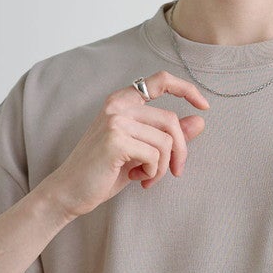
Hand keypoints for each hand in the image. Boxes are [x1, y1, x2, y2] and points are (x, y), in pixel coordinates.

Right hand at [37, 70, 210, 219]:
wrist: (69, 192)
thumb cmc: (104, 171)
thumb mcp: (141, 151)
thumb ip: (167, 135)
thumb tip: (201, 121)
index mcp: (122, 102)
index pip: (161, 80)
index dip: (187, 89)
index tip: (204, 106)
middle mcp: (118, 106)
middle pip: (171, 121)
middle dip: (180, 151)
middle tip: (176, 171)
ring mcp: (115, 121)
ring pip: (165, 141)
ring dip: (163, 167)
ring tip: (147, 177)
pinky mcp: (115, 140)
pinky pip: (155, 156)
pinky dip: (153, 173)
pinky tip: (138, 179)